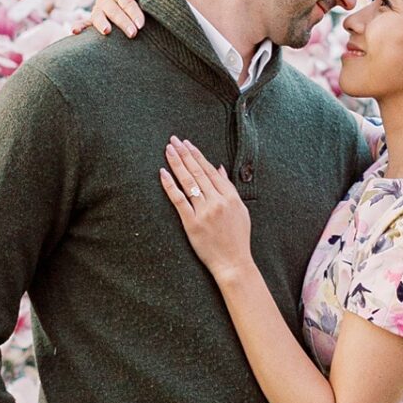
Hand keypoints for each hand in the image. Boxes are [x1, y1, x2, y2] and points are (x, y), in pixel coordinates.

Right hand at [77, 0, 147, 38]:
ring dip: (102, 23)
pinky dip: (79, 26)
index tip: (141, 25)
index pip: (125, 0)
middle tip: (133, 33)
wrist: (141, 2)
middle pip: (113, 9)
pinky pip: (85, 23)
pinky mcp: (93, 21)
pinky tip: (74, 31)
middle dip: (123, 21)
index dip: (133, 12)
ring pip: (98, 16)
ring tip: (107, 31)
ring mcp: (98, 10)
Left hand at [160, 135, 251, 282]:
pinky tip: (163, 173)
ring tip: (168, 150)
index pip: (210, 170)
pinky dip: (170, 185)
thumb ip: (229, 188)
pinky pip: (179, 200)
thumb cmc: (238, 238)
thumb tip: (219, 168)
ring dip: (176, 164)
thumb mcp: (240, 210)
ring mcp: (204, 212)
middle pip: (197, 172)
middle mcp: (217, 201)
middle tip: (173, 140)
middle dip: (184, 154)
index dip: (197, 155)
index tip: (187, 143)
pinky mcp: (192, 223)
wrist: (233, 262)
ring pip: (188, 182)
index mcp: (230, 196)